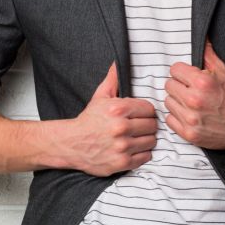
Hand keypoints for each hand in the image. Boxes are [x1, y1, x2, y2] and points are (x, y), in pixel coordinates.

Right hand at [64, 61, 158, 176]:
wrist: (71, 144)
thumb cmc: (88, 120)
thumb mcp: (100, 97)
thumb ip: (113, 79)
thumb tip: (118, 62)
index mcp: (118, 109)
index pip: (150, 109)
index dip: (145, 112)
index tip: (138, 115)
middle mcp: (121, 128)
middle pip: (153, 125)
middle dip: (146, 125)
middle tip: (137, 127)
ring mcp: (123, 146)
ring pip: (151, 141)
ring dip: (145, 139)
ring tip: (135, 137)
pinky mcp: (122, 162)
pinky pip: (146, 156)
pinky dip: (141, 153)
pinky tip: (131, 148)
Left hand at [163, 38, 224, 148]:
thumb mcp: (224, 71)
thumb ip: (208, 54)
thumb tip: (202, 36)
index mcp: (201, 82)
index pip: (174, 70)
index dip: (183, 73)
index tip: (189, 78)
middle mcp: (194, 100)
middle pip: (169, 85)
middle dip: (179, 86)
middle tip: (191, 90)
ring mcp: (191, 119)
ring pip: (168, 102)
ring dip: (177, 102)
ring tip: (191, 103)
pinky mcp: (190, 134)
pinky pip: (169, 120)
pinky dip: (177, 118)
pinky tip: (190, 115)